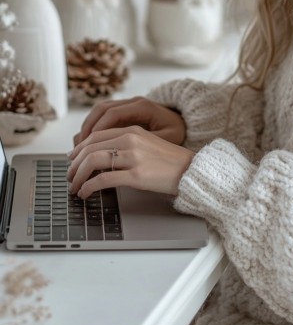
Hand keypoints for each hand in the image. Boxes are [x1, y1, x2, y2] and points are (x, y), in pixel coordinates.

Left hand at [67, 125, 193, 200]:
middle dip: (74, 164)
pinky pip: (103, 179)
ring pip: (92, 161)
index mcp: (132, 131)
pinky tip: (86, 193)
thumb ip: (126, 145)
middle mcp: (131, 140)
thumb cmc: (170, 161)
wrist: (191, 170)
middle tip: (69, 176)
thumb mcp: (147, 144)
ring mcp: (133, 157)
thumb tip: (101, 157)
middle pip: (90, 148)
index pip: (95, 136)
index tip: (71, 159)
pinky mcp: (136, 175)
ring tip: (74, 186)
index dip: (79, 148)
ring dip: (78, 176)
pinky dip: (89, 187)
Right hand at [73, 96, 185, 145]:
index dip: (98, 128)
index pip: (113, 113)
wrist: (186, 121)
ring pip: (100, 112)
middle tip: (79, 147)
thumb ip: (147, 142)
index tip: (88, 143)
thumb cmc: (178, 131)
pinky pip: (104, 117)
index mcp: (142, 107)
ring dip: (88, 127)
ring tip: (80, 147)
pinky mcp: (125, 113)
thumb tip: (126, 152)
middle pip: (102, 109)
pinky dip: (94, 128)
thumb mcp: (167, 138)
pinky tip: (89, 144)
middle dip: (88, 127)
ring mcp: (128, 106)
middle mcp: (132, 103)